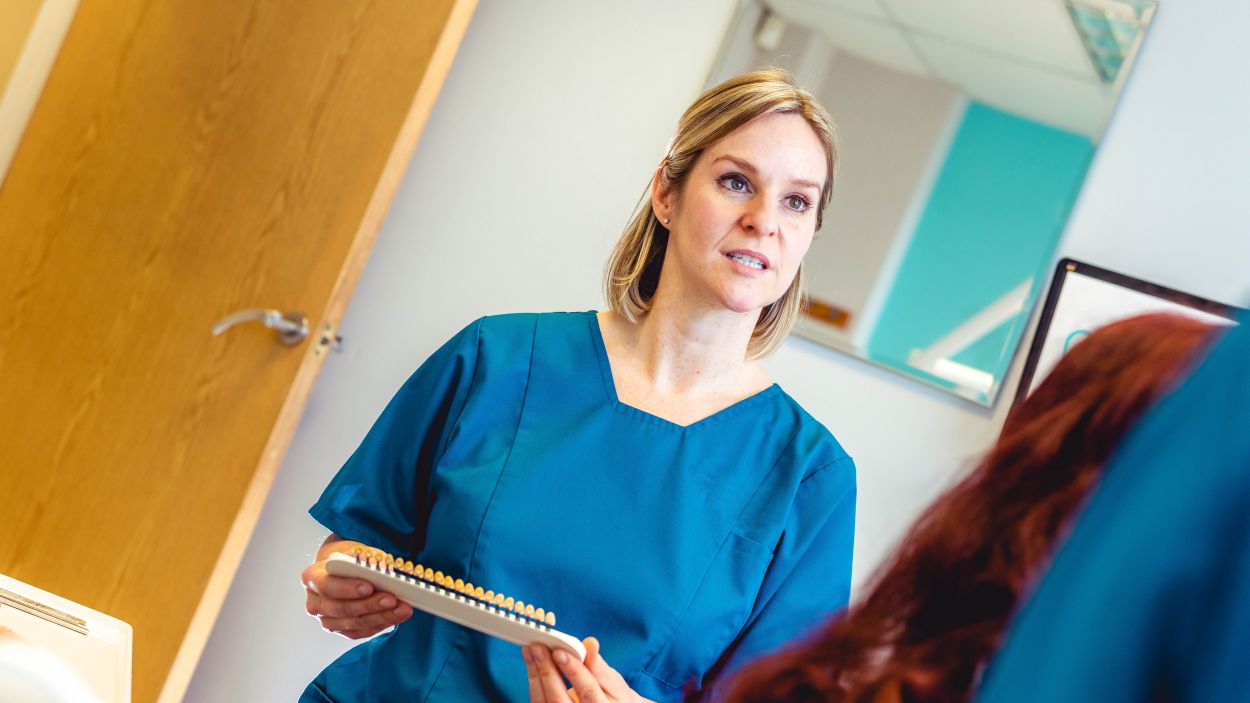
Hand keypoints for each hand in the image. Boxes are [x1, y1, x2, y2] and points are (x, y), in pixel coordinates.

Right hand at [300, 534, 411, 638]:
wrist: (340, 570)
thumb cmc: (347, 559)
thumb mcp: (355, 551)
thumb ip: (366, 559)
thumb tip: (384, 568)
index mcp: (312, 578)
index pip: (328, 586)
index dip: (348, 588)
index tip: (369, 587)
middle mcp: (315, 603)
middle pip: (342, 608)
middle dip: (370, 605)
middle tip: (392, 599)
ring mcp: (326, 620)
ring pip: (354, 623)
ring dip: (381, 617)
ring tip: (403, 608)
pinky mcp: (340, 630)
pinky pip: (361, 631)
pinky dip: (381, 624)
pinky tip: (397, 616)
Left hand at [523, 637, 654, 702]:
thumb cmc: (615, 701)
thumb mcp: (616, 685)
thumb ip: (600, 666)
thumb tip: (589, 643)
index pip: (587, 691)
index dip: (573, 670)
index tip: (559, 651)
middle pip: (559, 699)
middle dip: (547, 671)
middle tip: (538, 647)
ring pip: (544, 702)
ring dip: (535, 674)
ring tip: (530, 651)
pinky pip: (538, 701)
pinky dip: (534, 682)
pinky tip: (532, 664)